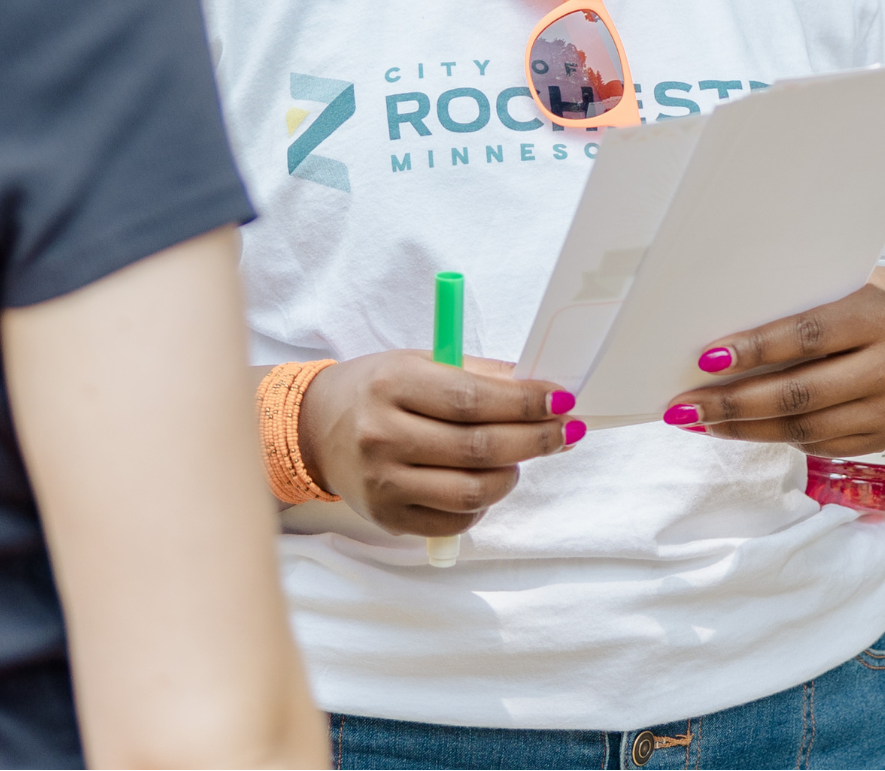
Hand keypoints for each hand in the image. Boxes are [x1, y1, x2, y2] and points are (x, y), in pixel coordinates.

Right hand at [298, 353, 580, 537]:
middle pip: (479, 448)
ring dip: (511, 476)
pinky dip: (482, 505)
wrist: (317, 428)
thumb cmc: (378, 390)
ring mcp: (383, 482)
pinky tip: (483, 483)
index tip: (562, 400)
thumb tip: (542, 392)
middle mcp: (383, 435)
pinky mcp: (386, 517)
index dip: (525, 403)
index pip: (473, 399)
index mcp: (393, 385)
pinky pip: (454, 522)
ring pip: (472, 492)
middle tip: (567, 431)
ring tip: (518, 458)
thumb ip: (478, 374)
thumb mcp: (420, 362)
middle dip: (536, 440)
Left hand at [665, 270, 884, 456]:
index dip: (755, 349)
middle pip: (801, 393)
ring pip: (805, 429)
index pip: (808, 335)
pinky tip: (739, 430)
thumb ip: (794, 305)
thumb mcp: (842, 286)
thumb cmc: (864, 300)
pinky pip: (820, 446)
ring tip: (701, 422)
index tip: (707, 358)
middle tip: (685, 406)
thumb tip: (719, 340)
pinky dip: (774, 439)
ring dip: (745, 429)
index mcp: (879, 314)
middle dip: (734, 403)